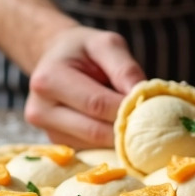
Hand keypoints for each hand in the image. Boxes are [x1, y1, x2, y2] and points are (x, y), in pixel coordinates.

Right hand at [24, 27, 145, 147]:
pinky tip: (119, 127)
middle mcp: (40, 110)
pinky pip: (92, 150)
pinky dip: (111, 142)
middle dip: (127, 127)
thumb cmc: (83, 50)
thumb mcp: (106, 44)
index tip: (154, 106)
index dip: (127, 108)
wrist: (56, 58)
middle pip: (95, 131)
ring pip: (95, 145)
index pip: (97, 103)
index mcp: (48, 80)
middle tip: (154, 121)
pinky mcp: (57, 144)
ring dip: (120, 137)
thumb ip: (125, 68)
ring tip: (136, 119)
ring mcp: (47, 132)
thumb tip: (143, 96)